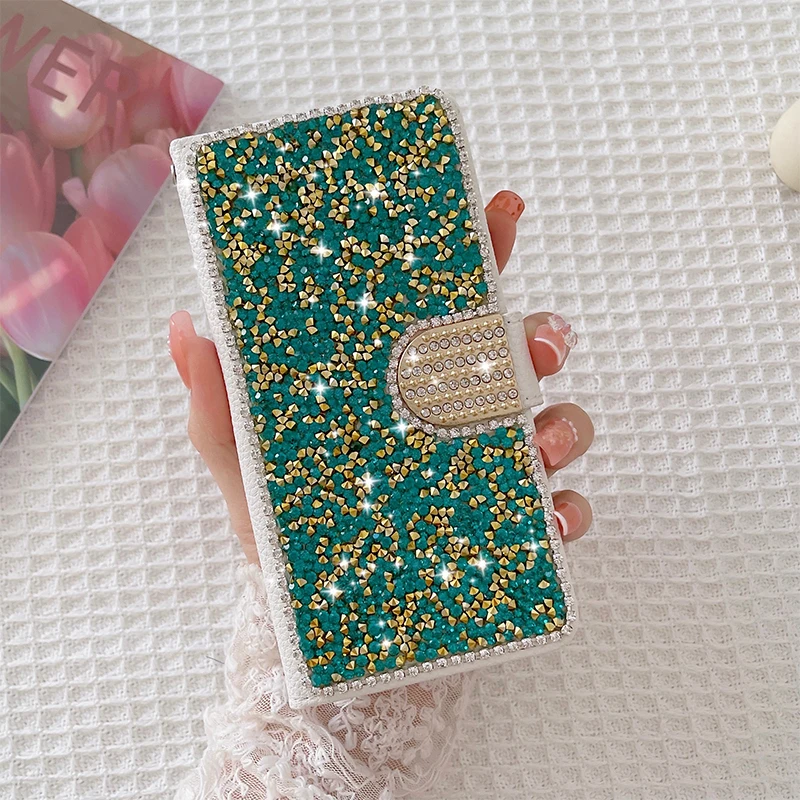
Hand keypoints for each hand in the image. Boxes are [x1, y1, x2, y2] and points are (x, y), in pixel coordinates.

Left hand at [169, 190, 593, 564]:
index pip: (447, 302)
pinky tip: (555, 517)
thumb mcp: (246, 467)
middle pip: (518, 351)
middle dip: (542, 334)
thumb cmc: (284, 530)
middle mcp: (453, 414)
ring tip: (540, 446)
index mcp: (398, 382)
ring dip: (565, 422)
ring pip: (558, 420)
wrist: (309, 616)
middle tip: (532, 347)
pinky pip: (563, 508)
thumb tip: (187, 327)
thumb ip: (219, 407)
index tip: (501, 209)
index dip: (481, 249)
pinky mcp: (512, 529)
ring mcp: (491, 469)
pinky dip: (573, 507)